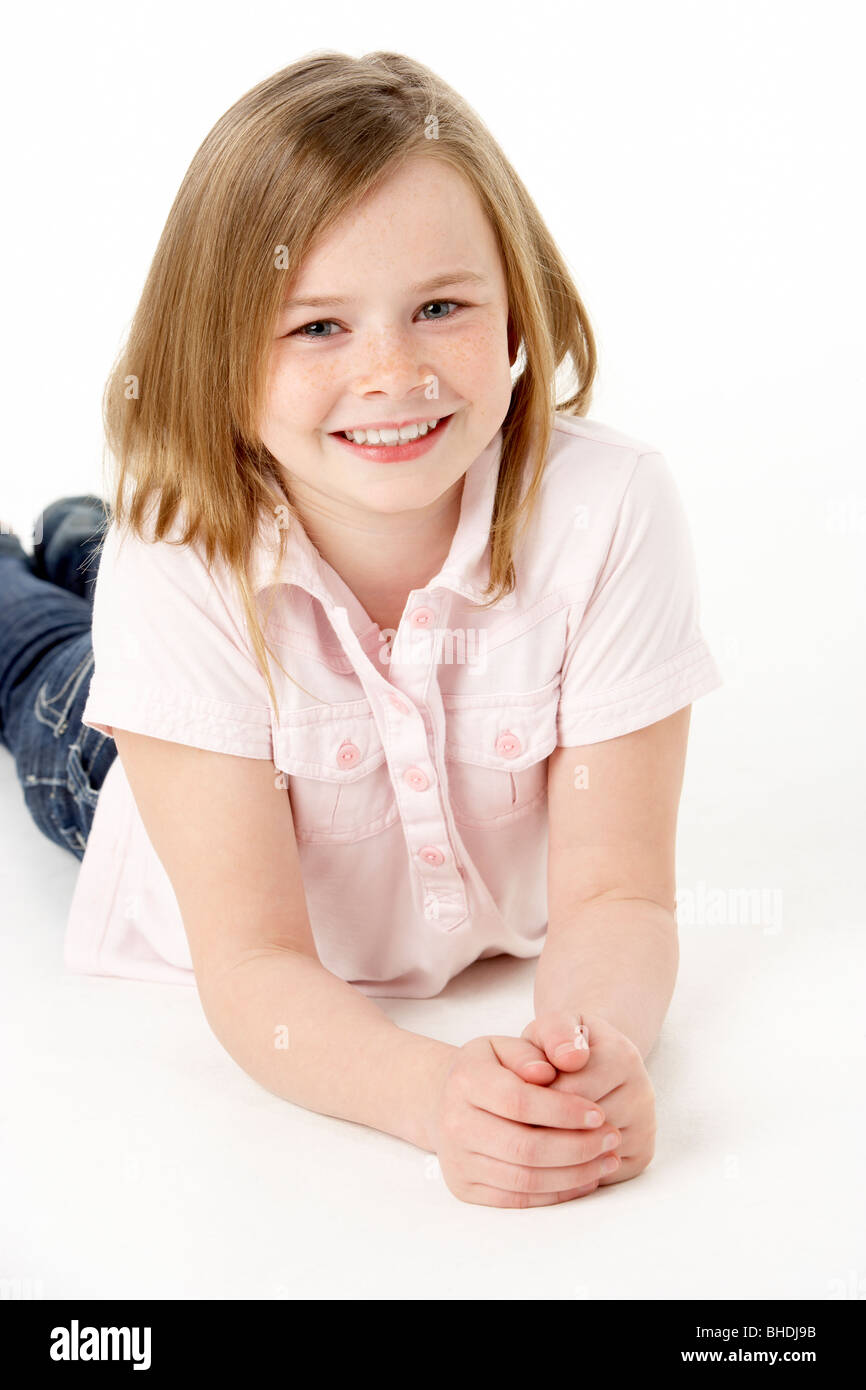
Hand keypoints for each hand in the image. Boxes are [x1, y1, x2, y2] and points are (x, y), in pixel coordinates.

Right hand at [428, 1033, 622, 1207]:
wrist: (449, 1101)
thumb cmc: (491, 1069)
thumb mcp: (507, 1046)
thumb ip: (532, 1051)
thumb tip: (550, 1072)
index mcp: (465, 1079)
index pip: (519, 1101)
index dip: (563, 1110)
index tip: (598, 1113)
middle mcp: (454, 1122)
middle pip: (524, 1147)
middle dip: (577, 1147)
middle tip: (612, 1138)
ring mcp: (457, 1160)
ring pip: (524, 1179)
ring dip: (574, 1174)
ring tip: (607, 1160)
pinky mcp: (465, 1188)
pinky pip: (518, 1200)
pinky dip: (557, 1193)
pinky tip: (585, 1178)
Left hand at [516, 1011, 656, 1187]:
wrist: (594, 1060)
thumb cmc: (563, 1045)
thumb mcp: (553, 1026)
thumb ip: (556, 1032)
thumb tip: (570, 1058)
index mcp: (622, 1056)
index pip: (569, 1092)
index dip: (533, 1099)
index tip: (512, 1096)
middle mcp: (643, 1093)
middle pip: (580, 1126)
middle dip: (541, 1126)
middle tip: (513, 1122)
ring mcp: (645, 1128)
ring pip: (590, 1153)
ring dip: (554, 1150)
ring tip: (532, 1133)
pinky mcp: (641, 1156)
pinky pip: (600, 1174)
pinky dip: (572, 1168)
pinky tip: (554, 1149)